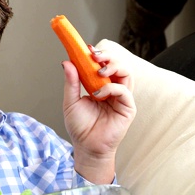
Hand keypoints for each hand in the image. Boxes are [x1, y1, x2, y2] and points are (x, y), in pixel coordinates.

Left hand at [62, 41, 136, 183]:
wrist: (86, 147)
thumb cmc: (80, 126)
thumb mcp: (70, 101)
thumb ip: (71, 82)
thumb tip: (67, 62)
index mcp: (102, 86)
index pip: (105, 65)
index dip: (98, 54)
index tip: (87, 48)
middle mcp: (114, 89)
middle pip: (119, 64)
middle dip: (108, 56)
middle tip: (94, 55)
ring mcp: (122, 98)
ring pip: (126, 73)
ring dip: (113, 66)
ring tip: (99, 71)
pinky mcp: (128, 108)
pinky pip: (124, 91)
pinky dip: (111, 88)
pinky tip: (98, 94)